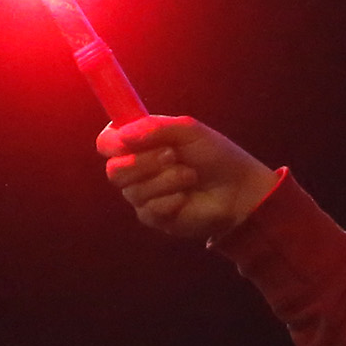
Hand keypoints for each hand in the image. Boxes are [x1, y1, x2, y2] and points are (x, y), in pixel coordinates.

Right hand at [98, 117, 278, 241]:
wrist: (238, 189)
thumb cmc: (215, 155)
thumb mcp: (187, 130)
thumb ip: (153, 127)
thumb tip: (122, 136)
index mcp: (140, 143)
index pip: (106, 143)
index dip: (112, 143)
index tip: (129, 140)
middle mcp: (137, 169)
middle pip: (114, 171)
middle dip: (144, 162)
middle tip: (172, 156)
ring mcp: (144, 195)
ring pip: (132, 191)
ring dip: (165, 180)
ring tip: (190, 176)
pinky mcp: (154, 217)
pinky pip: (148, 209)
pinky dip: (170, 200)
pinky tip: (187, 197)